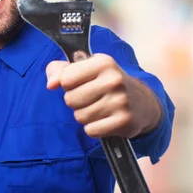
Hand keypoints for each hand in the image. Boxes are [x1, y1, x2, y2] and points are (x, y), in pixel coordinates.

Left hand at [45, 53, 160, 138]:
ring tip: (99, 108)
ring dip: (84, 116)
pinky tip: (105, 120)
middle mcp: (114, 79)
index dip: (68, 84)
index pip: (66, 79)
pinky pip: (91, 130)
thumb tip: (51, 84)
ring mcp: (121, 101)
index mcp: (103, 62)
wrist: (141, 101)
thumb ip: (58, 70)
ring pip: (80, 117)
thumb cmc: (104, 82)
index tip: (81, 83)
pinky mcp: (124, 121)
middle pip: (70, 100)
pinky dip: (94, 128)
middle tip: (91, 98)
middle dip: (75, 102)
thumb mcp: (83, 68)